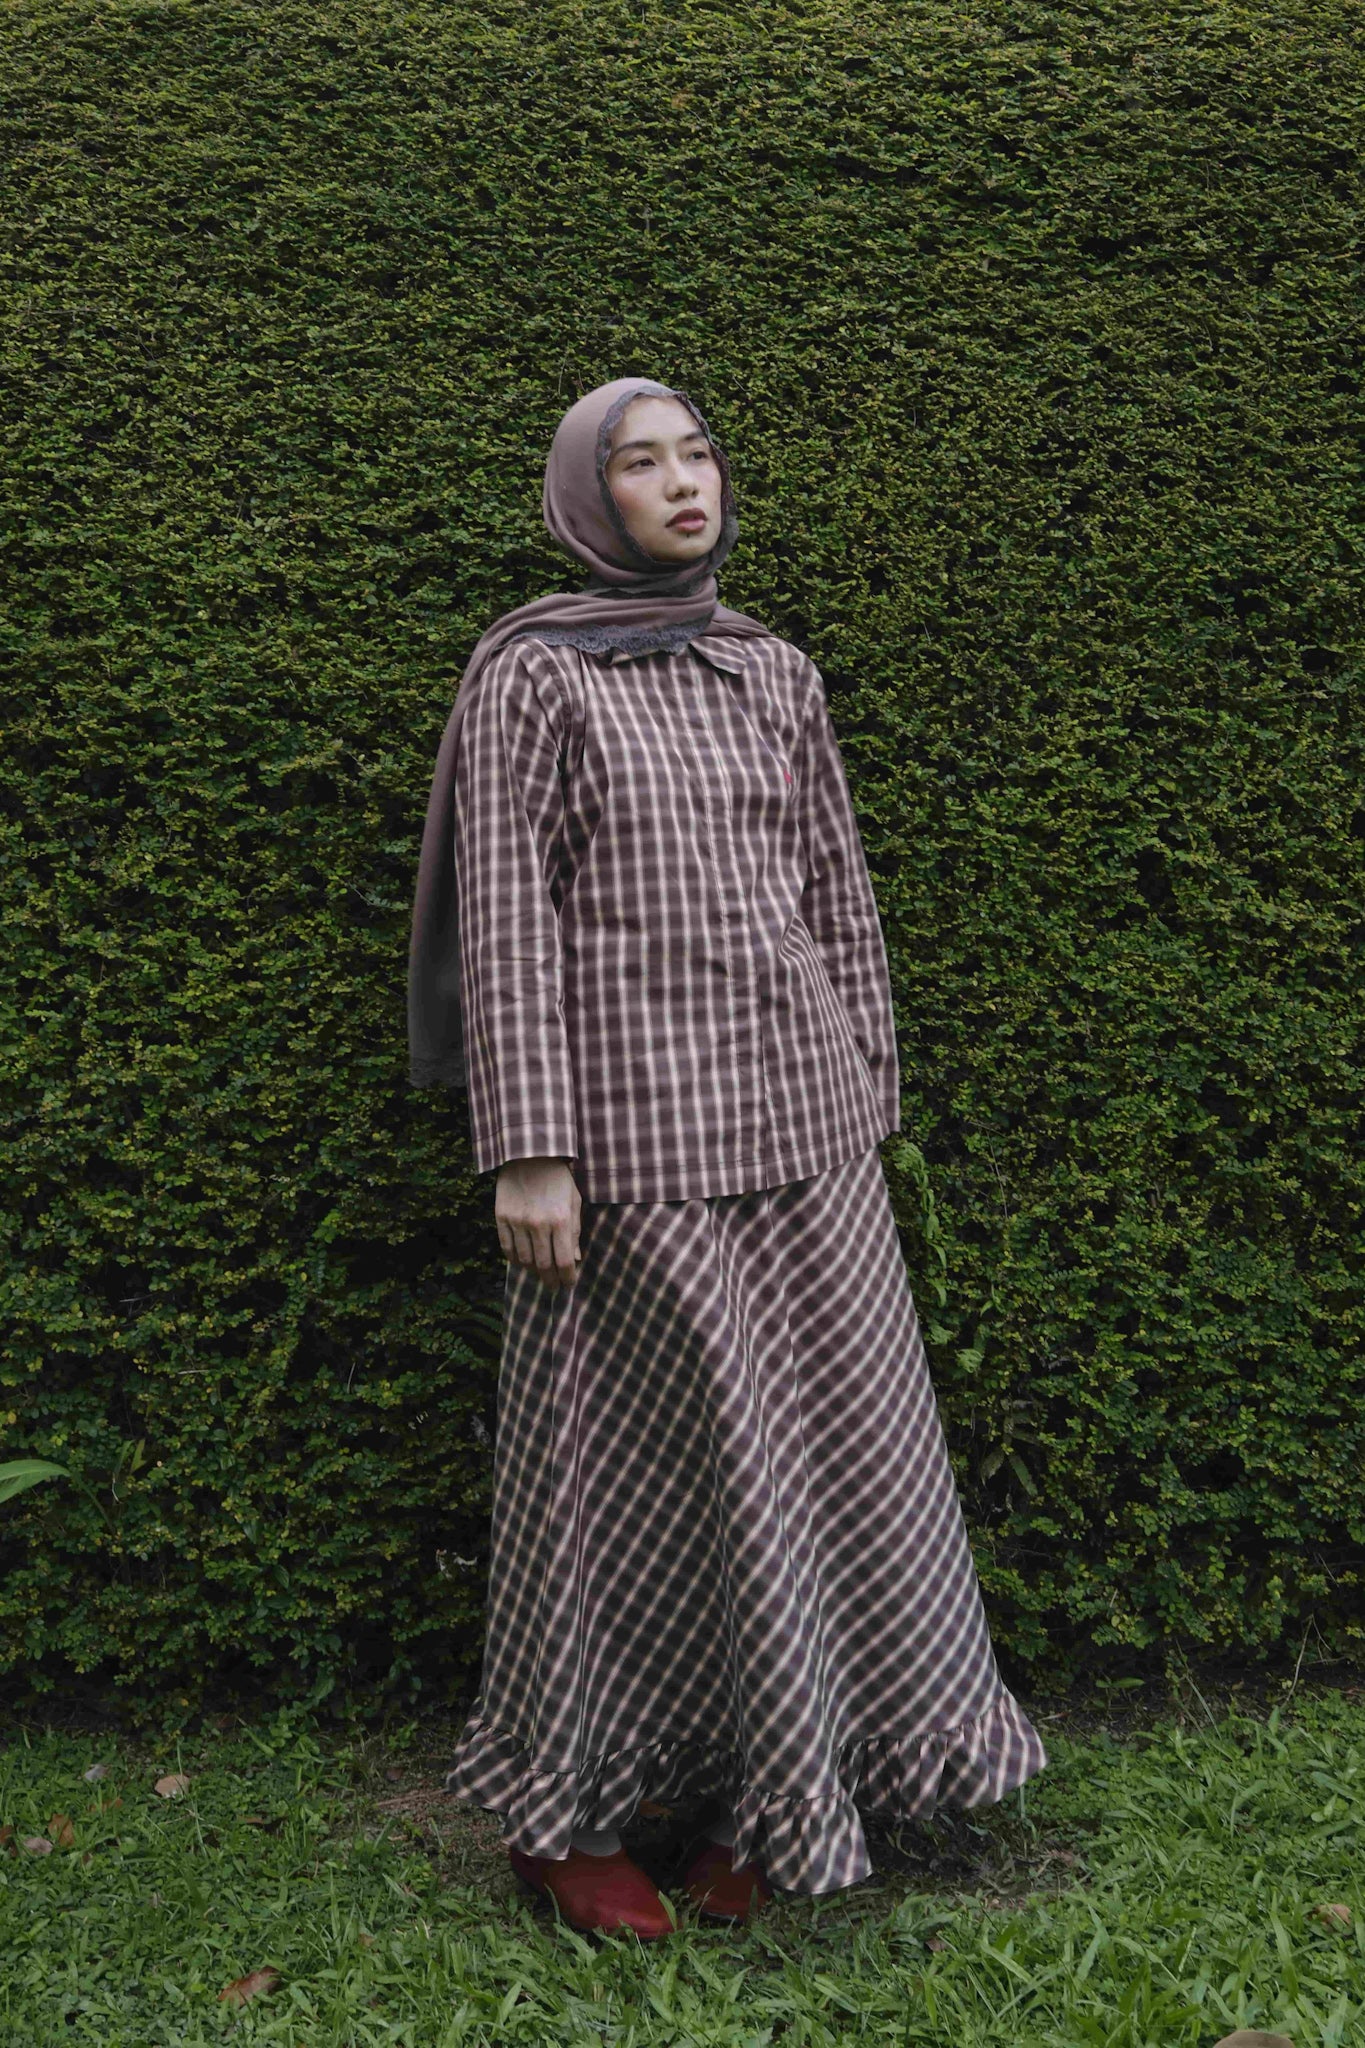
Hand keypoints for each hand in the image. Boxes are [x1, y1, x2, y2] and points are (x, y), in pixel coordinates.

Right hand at [495, 1156, 581, 1290]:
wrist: (529, 1155)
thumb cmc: (558, 1179)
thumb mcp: (573, 1202)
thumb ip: (574, 1232)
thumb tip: (574, 1259)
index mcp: (560, 1220)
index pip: (563, 1261)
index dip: (567, 1278)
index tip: (568, 1284)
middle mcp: (538, 1223)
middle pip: (543, 1265)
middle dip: (550, 1280)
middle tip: (554, 1286)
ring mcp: (517, 1221)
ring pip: (524, 1260)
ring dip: (533, 1272)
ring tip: (539, 1274)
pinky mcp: (502, 1217)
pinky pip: (507, 1248)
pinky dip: (515, 1260)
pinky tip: (522, 1262)